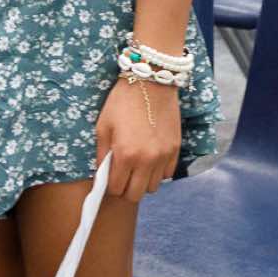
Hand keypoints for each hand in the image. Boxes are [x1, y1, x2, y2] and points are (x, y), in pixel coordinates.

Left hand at [95, 78, 180, 201]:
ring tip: (137, 167)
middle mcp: (146, 160)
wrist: (151, 81)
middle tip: (122, 176)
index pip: (116, 189)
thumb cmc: (122, 101)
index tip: (109, 178)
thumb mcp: (103, 126)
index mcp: (125, 154)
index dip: (110, 186)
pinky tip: (150, 159)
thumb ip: (102, 154)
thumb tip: (102, 173)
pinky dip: (157, 172)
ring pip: (152, 187)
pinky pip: (166, 174)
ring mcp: (163, 156)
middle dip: (126, 189)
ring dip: (143, 181)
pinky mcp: (175, 149)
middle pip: (135, 195)